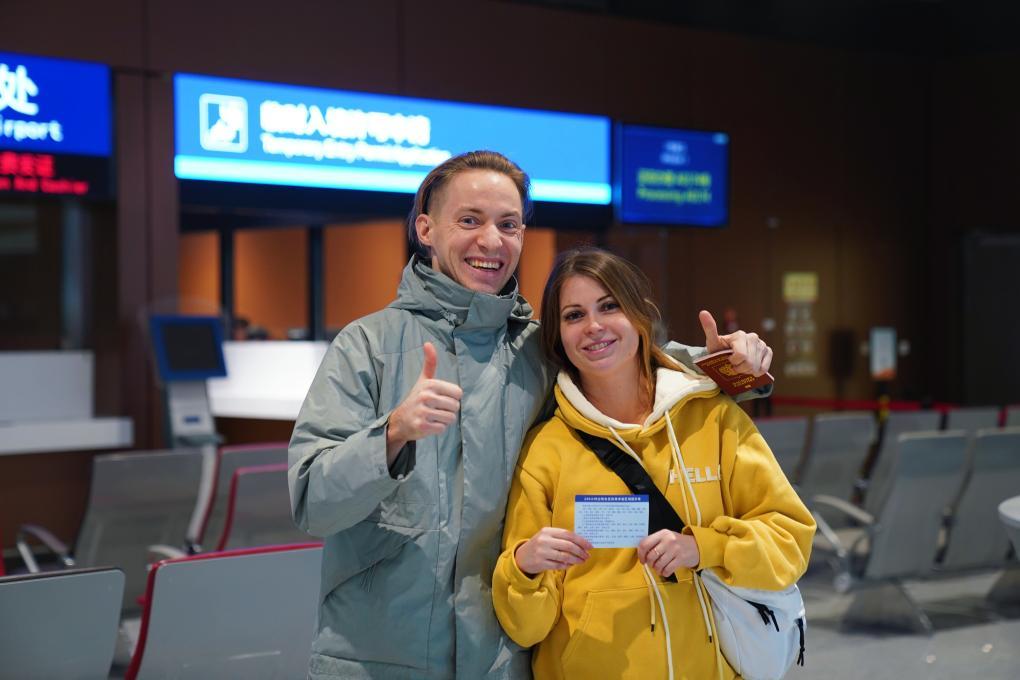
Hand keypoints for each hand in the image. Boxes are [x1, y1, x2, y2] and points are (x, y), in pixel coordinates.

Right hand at [386, 342, 462, 459]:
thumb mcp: (423, 380)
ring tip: (433, 416)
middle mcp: (426, 396)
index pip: (458, 393)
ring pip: (450, 418)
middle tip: (436, 409)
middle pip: (456, 406)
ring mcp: (423, 412)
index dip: (453, 398)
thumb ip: (429, 363)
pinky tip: (428, 424)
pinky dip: (438, 428)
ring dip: (444, 420)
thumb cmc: (416, 398)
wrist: (399, 420)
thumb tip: (428, 343)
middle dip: (449, 410)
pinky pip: (442, 429)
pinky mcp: (422, 426)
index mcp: (430, 384)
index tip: (441, 398)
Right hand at [515, 528, 591, 575]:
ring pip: (564, 556)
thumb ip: (561, 537)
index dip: (581, 540)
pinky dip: (567, 565)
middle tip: (587, 555)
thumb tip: (581, 542)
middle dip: (580, 551)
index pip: (568, 534)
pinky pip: (559, 565)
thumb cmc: (539, 545)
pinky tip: (571, 565)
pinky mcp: (541, 563)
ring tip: (582, 561)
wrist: (521, 557)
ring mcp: (542, 552)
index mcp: (547, 531)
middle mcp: (544, 540)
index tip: (590, 546)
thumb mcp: (547, 537)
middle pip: (568, 545)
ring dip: (576, 559)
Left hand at [637, 530, 699, 577]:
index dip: (641, 554)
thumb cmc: (677, 543)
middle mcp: (668, 540)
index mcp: (662, 534)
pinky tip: (665, 571)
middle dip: (650, 563)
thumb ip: (655, 543)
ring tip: (659, 568)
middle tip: (652, 564)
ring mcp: (675, 549)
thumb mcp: (666, 538)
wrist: (697, 546)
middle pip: (651, 556)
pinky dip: (664, 573)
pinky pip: (667, 569)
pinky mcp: (681, 559)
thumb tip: (642, 554)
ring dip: (657, 569)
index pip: (645, 544)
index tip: (642, 560)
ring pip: (658, 564)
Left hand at [699, 310, 772, 376]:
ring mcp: (761, 344)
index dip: (734, 363)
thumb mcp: (712, 343)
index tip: (728, 361)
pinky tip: (751, 369)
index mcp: (740, 335)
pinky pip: (765, 368)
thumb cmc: (719, 351)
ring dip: (747, 372)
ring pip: (757, 367)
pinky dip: (757, 372)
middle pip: (749, 363)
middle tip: (734, 367)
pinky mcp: (768, 351)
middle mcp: (753, 337)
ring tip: (741, 367)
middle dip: (740, 369)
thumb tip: (703, 312)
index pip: (741, 355)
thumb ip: (709, 329)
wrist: (727, 357)